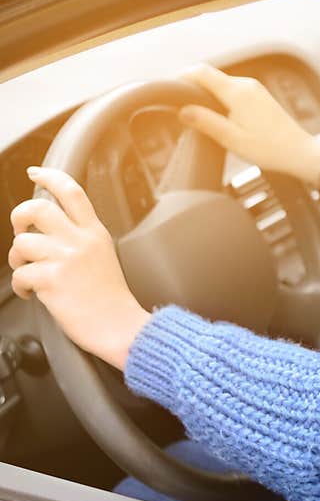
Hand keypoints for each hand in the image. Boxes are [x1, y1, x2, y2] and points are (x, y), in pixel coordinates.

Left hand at [8, 167, 150, 370]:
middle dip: (20, 217)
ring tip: (28, 271)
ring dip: (18, 259)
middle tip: (22, 230)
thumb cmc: (111, 298)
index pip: (72, 192)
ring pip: (23, 243)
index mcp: (95, 233)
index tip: (36, 173)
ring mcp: (66, 260)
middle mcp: (81, 242)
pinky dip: (22, 287)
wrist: (120, 327)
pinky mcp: (52, 280)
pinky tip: (34, 294)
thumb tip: (48, 230)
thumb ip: (81, 239)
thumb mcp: (104, 256)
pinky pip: (20, 274)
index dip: (50, 177)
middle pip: (38, 209)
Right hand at [177, 63, 319, 186]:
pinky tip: (223, 119)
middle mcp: (247, 85)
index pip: (202, 72)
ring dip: (210, 97)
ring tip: (202, 118)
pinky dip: (223, 101)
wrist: (299, 153)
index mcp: (237, 92)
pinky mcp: (261, 98)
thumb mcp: (232, 139)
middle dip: (195, 90)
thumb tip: (183, 110)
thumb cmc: (270, 149)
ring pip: (223, 86)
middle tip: (183, 109)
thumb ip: (206, 122)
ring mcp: (255, 90)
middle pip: (211, 78)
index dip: (183, 77)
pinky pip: (235, 93)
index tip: (172, 89)